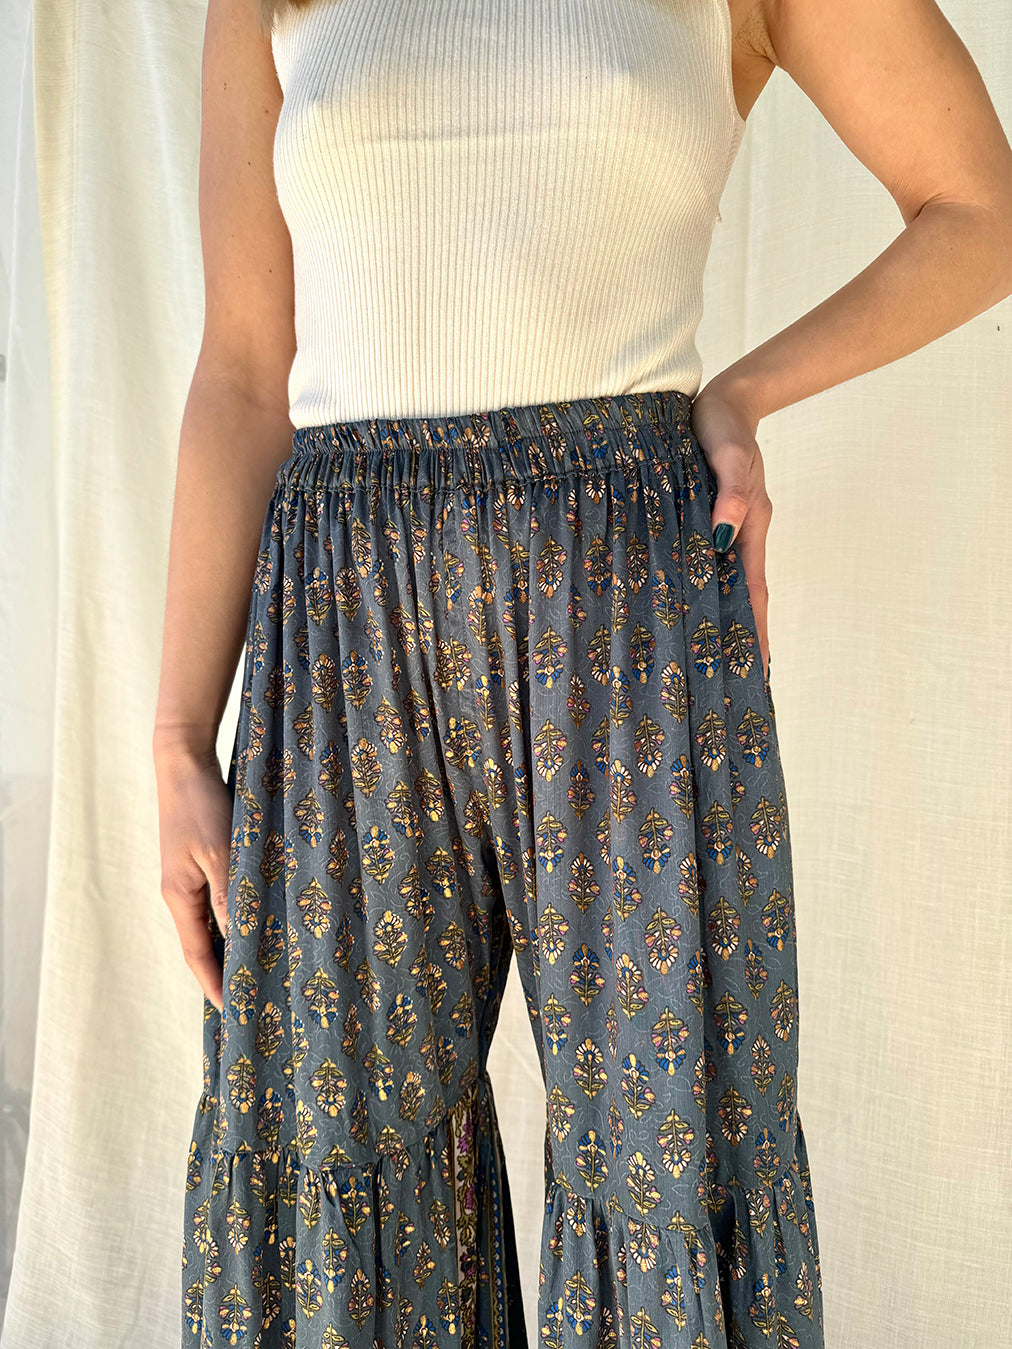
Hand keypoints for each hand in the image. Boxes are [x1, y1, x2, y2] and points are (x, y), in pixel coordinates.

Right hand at [153, 744, 233, 1012]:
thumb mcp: (221, 850)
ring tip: (261, 970)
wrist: (185, 762)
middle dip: (225, 973)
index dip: (215, 984)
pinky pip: (220, 902)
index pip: (197, 955)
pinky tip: (258, 924)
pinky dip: (236, 919)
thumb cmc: (201, 804)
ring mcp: (190, 879)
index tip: (235, 1013)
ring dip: (233, 947)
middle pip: (203, 945)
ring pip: (213, 925)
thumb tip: (239, 937)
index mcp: (179, 897)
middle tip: (254, 999)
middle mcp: (182, 894)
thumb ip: (230, 893)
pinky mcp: (202, 863)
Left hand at [690, 381, 772, 684]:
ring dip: (719, 620)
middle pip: (741, 599)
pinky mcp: (704, 522)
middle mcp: (739, 537)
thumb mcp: (728, 453)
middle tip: (733, 686)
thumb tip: (725, 532)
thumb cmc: (724, 425)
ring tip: (710, 663)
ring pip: (721, 586)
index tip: (759, 672)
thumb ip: (732, 490)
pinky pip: (704, 566)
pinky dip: (702, 591)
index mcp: (750, 529)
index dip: (756, 632)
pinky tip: (688, 611)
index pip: (754, 593)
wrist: (723, 400)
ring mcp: (723, 531)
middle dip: (741, 641)